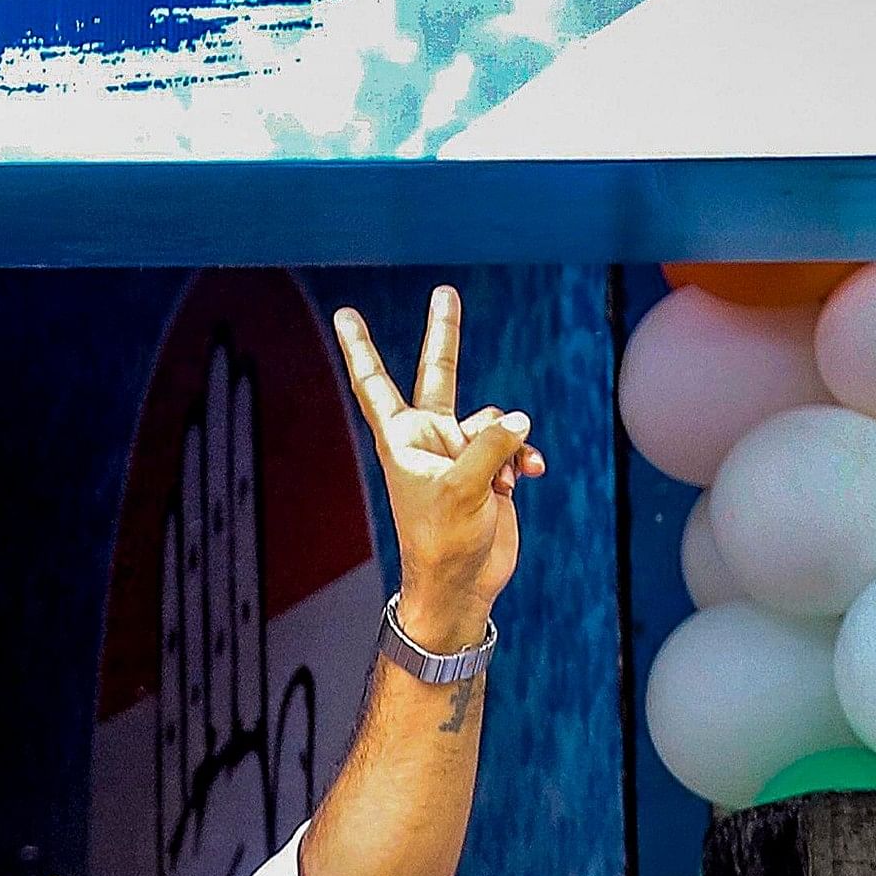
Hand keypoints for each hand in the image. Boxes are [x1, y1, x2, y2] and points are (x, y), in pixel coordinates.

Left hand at [333, 287, 543, 651]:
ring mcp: (459, 452)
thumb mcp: (464, 490)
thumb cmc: (443, 542)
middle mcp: (428, 438)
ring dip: (508, 442)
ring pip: (493, 419)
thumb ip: (490, 447)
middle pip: (439, 374)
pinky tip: (531, 475)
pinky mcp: (488, 469)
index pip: (374, 383)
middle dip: (445, 335)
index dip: (360, 348)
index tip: (345, 314)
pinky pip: (514, 444)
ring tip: (504, 481)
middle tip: (444, 291)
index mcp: (402, 439)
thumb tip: (518, 420)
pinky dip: (524, 456)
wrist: (462, 584)